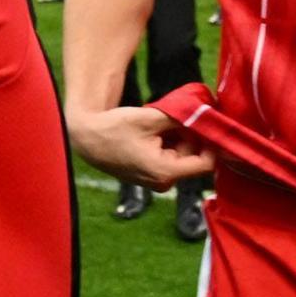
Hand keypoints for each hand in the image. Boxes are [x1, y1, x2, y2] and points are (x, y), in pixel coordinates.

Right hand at [67, 105, 215, 191]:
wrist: (85, 138)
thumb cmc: (114, 128)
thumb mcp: (150, 118)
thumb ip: (181, 118)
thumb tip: (205, 114)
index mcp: (165, 171)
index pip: (206, 163)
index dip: (210, 142)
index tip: (204, 123)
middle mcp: (163, 182)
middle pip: (192, 158)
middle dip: (189, 137)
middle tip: (175, 118)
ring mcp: (155, 181)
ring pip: (180, 157)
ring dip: (176, 139)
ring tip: (158, 124)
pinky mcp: (148, 176)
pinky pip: (167, 160)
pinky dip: (165, 145)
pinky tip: (151, 133)